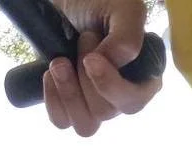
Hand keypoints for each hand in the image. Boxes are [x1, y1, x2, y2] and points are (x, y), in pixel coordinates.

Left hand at [43, 2, 162, 137]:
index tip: (91, 59)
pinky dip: (53, 100)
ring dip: (68, 92)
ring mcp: (94, 103)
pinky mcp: (69, 103)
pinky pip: (61, 121)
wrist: (68, 1)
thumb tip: (113, 64)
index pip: (132, 104)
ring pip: (85, 125)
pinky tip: (50, 75)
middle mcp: (121, 97)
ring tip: (59, 62)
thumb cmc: (100, 2)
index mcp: (142, 80)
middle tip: (81, 41)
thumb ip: (128, 38)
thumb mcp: (124, 10)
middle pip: (105, 113)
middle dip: (85, 76)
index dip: (110, 87)